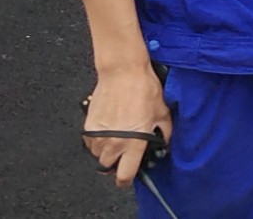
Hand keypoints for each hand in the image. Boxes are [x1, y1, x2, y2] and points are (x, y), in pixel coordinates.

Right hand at [83, 63, 171, 188]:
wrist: (123, 72)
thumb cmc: (143, 89)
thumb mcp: (163, 112)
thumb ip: (164, 132)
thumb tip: (163, 141)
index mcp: (134, 143)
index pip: (125, 175)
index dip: (126, 179)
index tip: (128, 176)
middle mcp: (114, 143)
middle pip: (108, 167)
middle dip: (116, 163)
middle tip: (125, 152)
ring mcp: (99, 135)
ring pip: (98, 155)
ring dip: (106, 151)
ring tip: (118, 136)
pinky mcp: (88, 127)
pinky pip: (90, 142)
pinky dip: (97, 140)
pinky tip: (109, 129)